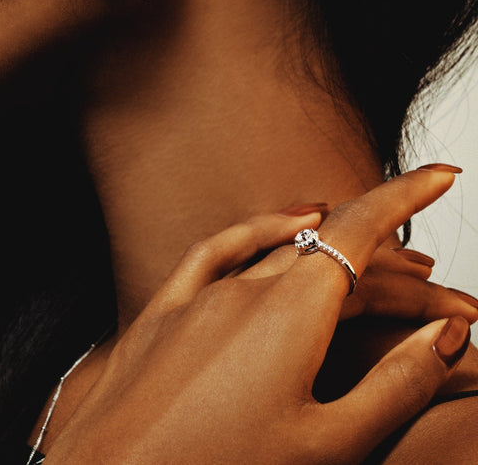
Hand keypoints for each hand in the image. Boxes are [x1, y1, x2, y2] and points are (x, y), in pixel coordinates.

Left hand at [45, 168, 473, 463]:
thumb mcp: (329, 445)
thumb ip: (395, 385)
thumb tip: (445, 334)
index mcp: (290, 313)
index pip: (362, 229)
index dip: (407, 195)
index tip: (443, 174)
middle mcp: (245, 288)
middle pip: (333, 253)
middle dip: (394, 266)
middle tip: (444, 296)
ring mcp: (200, 296)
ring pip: (283, 256)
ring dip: (337, 257)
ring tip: (384, 271)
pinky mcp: (165, 310)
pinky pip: (218, 251)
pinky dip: (258, 231)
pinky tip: (282, 227)